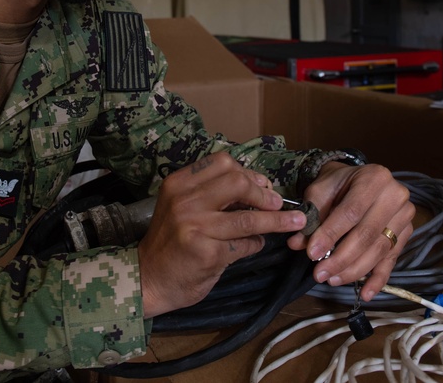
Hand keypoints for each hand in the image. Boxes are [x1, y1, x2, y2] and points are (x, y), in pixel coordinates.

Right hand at [137, 152, 307, 316]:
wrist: (148, 278)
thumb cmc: (171, 241)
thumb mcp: (182, 207)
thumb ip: (213, 193)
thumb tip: (261, 186)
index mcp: (178, 183)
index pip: (222, 162)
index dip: (248, 173)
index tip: (262, 185)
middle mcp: (184, 201)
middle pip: (238, 183)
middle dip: (263, 193)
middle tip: (277, 203)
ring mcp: (195, 227)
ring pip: (248, 218)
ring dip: (276, 221)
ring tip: (294, 222)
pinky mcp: (207, 253)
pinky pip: (245, 244)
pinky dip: (257, 244)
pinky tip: (256, 244)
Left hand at [287, 163, 413, 301]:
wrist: (359, 180)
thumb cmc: (338, 184)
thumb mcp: (320, 191)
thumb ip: (311, 215)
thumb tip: (297, 244)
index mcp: (374, 177)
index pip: (351, 212)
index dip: (331, 235)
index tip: (311, 254)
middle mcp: (395, 195)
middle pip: (367, 235)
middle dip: (341, 258)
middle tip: (319, 274)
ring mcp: (404, 216)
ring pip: (379, 250)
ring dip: (354, 270)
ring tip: (331, 280)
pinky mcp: (406, 234)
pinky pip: (391, 260)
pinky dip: (377, 279)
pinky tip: (365, 294)